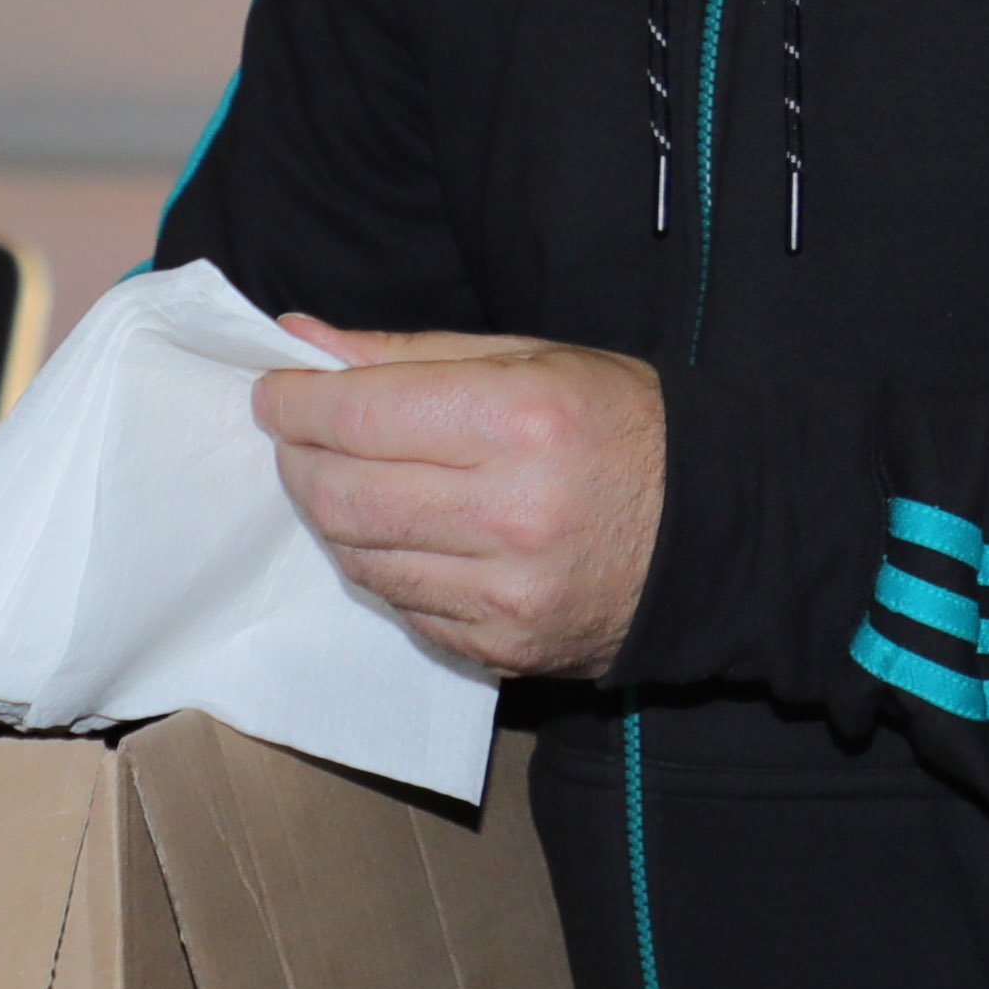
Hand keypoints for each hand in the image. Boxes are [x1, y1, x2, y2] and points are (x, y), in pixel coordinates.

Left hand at [250, 321, 664, 678]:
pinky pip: (400, 606)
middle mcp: (509, 512)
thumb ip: (410, 353)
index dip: (296, 403)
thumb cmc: (621, 424)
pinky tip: (403, 532)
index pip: (359, 416)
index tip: (275, 390)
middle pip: (342, 495)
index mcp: (518, 420)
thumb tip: (304, 340)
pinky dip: (380, 565)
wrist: (713, 531)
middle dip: (298, 460)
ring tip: (350, 479)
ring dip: (332, 515)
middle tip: (299, 435)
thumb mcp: (532, 358)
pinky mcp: (500, 648)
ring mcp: (503, 593)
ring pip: (359, 558)